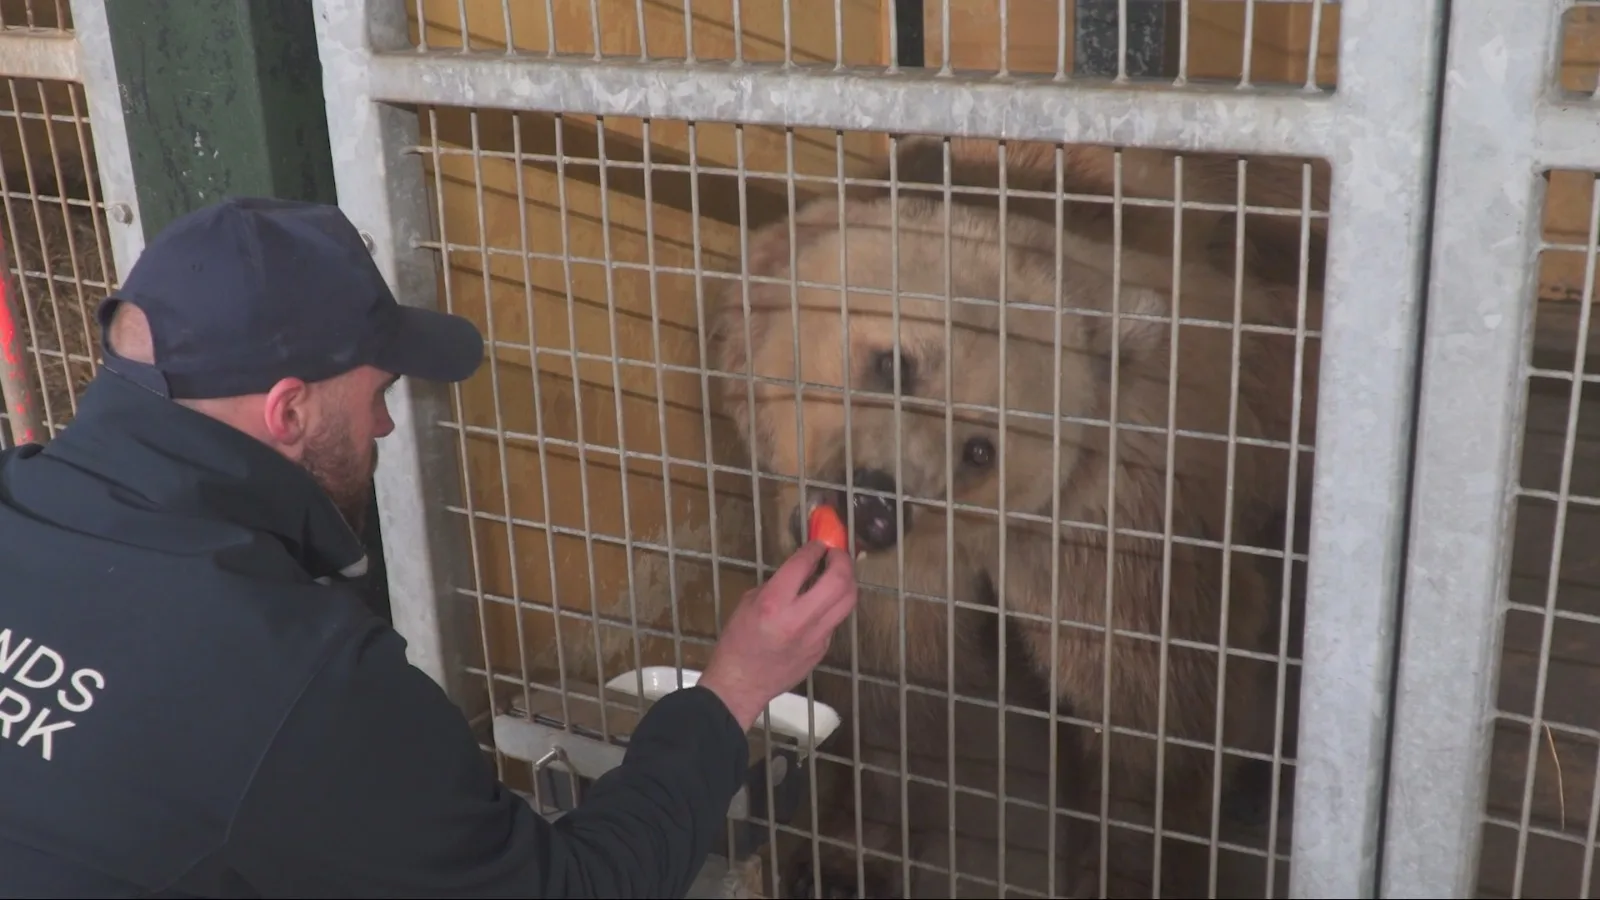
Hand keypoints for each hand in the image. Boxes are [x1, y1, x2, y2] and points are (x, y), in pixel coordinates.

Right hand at [699, 541, 857, 730]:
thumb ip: (778, 584)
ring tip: (837, 573)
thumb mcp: (749, 602)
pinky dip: (833, 605)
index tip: (818, 543)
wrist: (741, 684)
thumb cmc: (738, 641)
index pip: (804, 564)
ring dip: (847, 581)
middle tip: (836, 553)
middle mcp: (799, 619)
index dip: (815, 548)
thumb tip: (802, 571)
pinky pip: (836, 619)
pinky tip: (822, 603)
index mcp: (773, 603)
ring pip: (848, 601)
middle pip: (839, 581)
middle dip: (842, 560)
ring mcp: (816, 636)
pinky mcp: (823, 649)